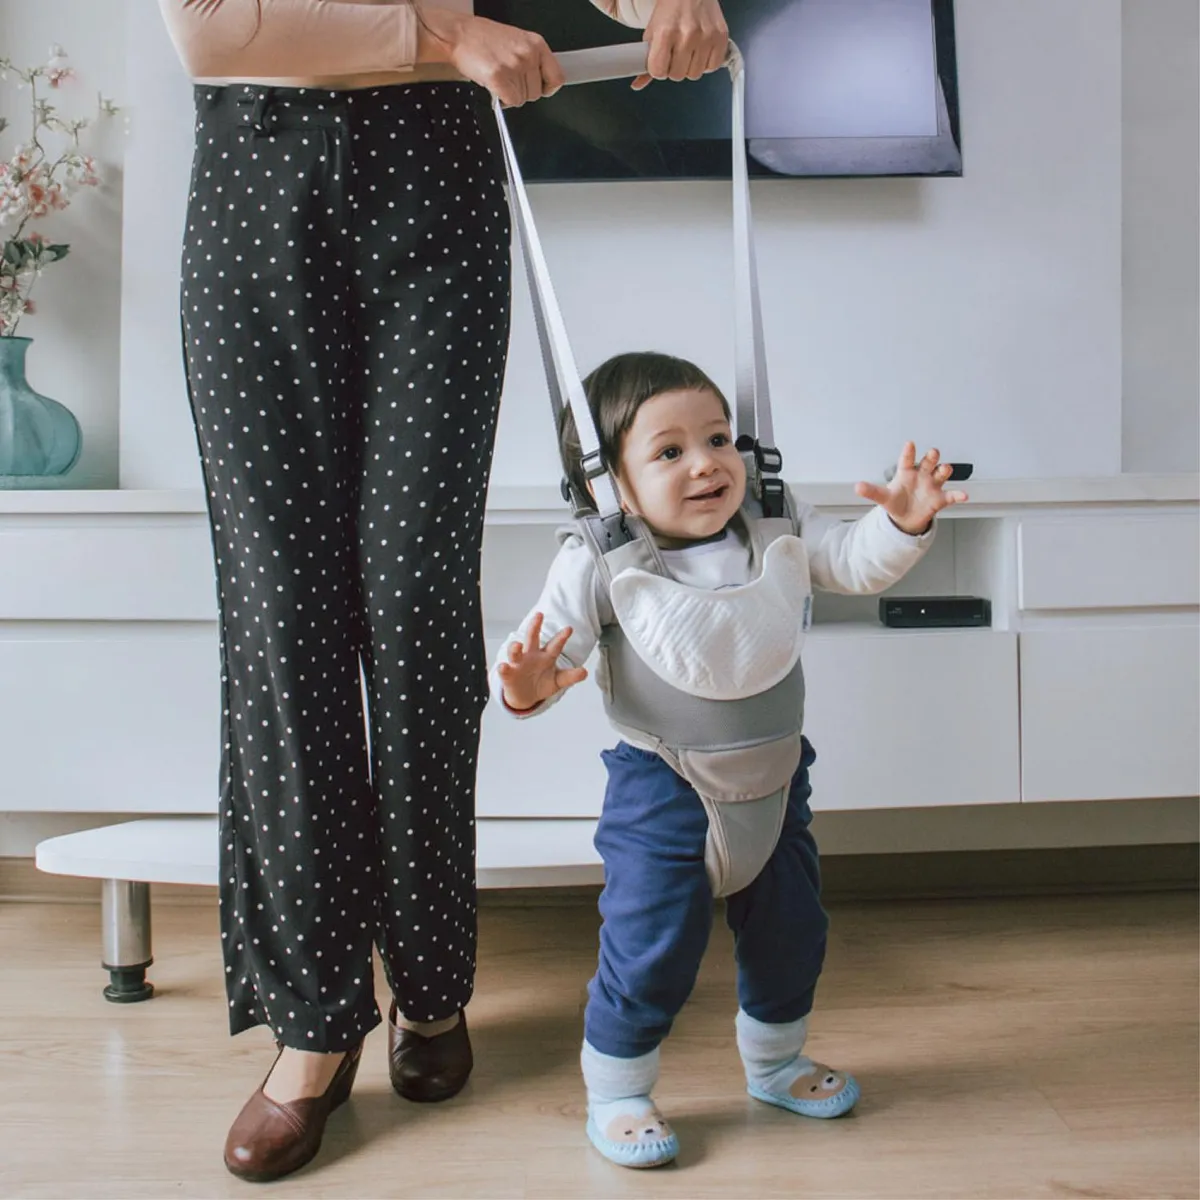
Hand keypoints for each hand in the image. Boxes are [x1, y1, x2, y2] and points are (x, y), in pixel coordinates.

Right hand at [418, 11, 563, 106]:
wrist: (459, 34)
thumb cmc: (484, 39)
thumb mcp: (517, 42)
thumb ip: (532, 60)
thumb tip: (541, 82)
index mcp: (536, 44)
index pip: (556, 78)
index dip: (547, 88)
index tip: (540, 89)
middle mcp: (528, 54)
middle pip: (537, 93)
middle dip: (523, 92)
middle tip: (509, 80)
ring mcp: (514, 66)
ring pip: (523, 99)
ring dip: (510, 95)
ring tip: (499, 78)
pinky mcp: (499, 77)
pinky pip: (511, 101)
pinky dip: (502, 100)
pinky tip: (495, 87)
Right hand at [497, 612, 588, 710]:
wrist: (526, 696)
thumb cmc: (542, 683)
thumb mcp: (558, 681)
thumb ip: (570, 676)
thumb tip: (584, 672)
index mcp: (546, 656)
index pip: (555, 645)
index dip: (562, 637)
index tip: (569, 629)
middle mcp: (531, 655)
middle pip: (532, 638)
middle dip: (535, 627)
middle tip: (539, 615)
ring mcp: (519, 664)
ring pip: (515, 652)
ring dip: (515, 648)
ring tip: (518, 644)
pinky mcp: (509, 675)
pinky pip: (505, 670)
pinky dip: (504, 668)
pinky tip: (504, 666)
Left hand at [634, 0, 727, 89]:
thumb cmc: (672, 6)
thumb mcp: (653, 30)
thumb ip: (646, 58)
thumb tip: (638, 83)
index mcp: (666, 32)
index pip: (659, 72)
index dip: (658, 69)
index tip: (660, 61)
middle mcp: (687, 34)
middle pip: (677, 75)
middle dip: (674, 68)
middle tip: (675, 53)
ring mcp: (706, 36)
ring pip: (695, 74)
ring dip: (690, 66)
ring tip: (688, 49)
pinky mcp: (721, 37)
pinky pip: (712, 67)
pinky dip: (706, 63)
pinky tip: (701, 50)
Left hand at [855, 443, 968, 535]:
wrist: (906, 517)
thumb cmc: (897, 501)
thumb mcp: (883, 497)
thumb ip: (872, 491)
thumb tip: (857, 487)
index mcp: (906, 473)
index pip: (906, 460)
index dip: (908, 452)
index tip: (909, 444)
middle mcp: (922, 475)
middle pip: (928, 462)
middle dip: (931, 457)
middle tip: (933, 453)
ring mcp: (932, 485)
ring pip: (941, 474)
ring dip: (944, 470)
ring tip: (945, 469)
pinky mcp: (940, 498)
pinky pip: (951, 495)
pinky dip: (958, 495)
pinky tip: (963, 495)